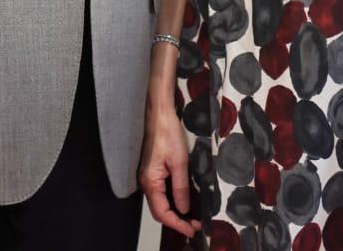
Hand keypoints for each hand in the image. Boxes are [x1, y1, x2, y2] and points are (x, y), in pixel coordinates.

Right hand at [139, 104, 200, 238]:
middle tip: (196, 226)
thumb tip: (184, 209)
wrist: (159, 113)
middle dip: (177, 221)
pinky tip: (185, 201)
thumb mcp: (179, 161)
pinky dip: (173, 201)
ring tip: (193, 217)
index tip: (193, 229)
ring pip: (160, 202)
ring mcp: (149, 176)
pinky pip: (162, 192)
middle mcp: (147, 182)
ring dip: (176, 212)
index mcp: (150, 181)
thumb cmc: (167, 133)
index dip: (178, 224)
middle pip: (159, 210)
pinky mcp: (154, 171)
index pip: (162, 212)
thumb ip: (181, 187)